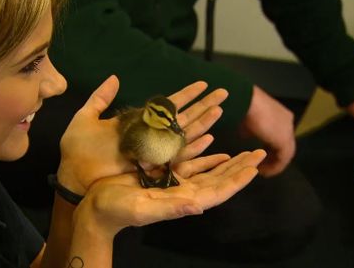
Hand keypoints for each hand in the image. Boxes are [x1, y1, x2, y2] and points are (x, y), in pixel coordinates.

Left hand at [57, 76, 227, 194]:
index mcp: (137, 121)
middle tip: (224, 93)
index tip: (203, 83)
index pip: (168, 104)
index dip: (186, 93)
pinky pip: (176, 156)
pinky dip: (194, 147)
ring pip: (184, 133)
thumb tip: (115, 77)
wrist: (73, 175)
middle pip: (183, 117)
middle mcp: (149, 134)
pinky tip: (210, 139)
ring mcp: (151, 150)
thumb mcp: (85, 117)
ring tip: (221, 110)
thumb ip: (100, 98)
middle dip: (203, 105)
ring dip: (203, 122)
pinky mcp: (150, 166)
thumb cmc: (77, 149)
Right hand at [75, 149, 266, 237]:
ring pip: (207, 169)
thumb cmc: (116, 211)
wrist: (96, 208)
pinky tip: (211, 142)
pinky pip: (188, 161)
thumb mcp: (142, 209)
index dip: (237, 180)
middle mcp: (182, 192)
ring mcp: (173, 182)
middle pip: (218, 179)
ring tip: (242, 149)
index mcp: (181, 201)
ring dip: (225, 159)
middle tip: (258, 152)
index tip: (255, 167)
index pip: (218, 191)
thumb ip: (171, 208)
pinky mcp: (161, 173)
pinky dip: (202, 152)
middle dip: (239, 167)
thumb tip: (200, 205)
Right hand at [240, 86, 294, 176]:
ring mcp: (288, 130)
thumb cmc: (241, 106)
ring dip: (273, 163)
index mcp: (279, 114)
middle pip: (283, 144)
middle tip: (261, 166)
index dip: (269, 147)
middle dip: (272, 157)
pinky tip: (263, 171)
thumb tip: (245, 136)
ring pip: (285, 152)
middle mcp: (287, 122)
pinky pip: (283, 158)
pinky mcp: (284, 140)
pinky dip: (274, 167)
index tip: (259, 156)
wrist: (245, 100)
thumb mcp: (244, 119)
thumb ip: (248, 129)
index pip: (277, 135)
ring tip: (261, 171)